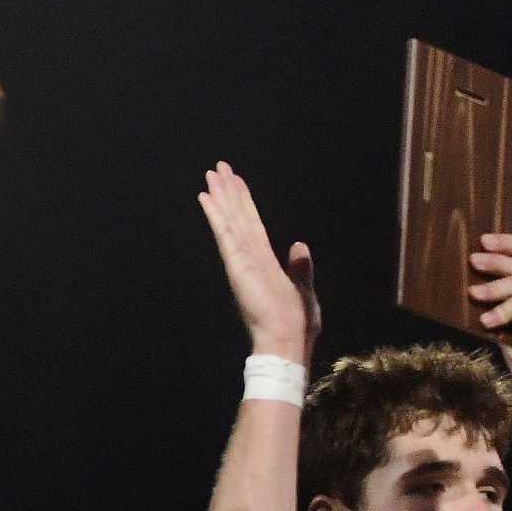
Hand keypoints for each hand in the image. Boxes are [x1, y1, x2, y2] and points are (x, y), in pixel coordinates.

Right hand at [197, 162, 319, 364]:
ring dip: (220, 195)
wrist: (287, 341)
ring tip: (211, 173)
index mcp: (265, 263)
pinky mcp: (237, 264)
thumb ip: (300, 268)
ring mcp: (242, 259)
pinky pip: (225, 233)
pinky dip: (216, 214)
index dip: (244, 203)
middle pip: (238, 217)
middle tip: (218, 168)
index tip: (236, 183)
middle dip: (229, 192)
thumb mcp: (304, 290)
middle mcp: (250, 257)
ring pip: (230, 220)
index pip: (253, 225)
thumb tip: (299, 245)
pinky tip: (207, 196)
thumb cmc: (296, 324)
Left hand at [470, 233, 511, 375]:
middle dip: (495, 262)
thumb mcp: (505, 298)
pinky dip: (506, 310)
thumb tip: (473, 262)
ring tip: (473, 294)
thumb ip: (500, 279)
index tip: (483, 241)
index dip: (505, 243)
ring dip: (495, 289)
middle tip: (474, 261)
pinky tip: (487, 320)